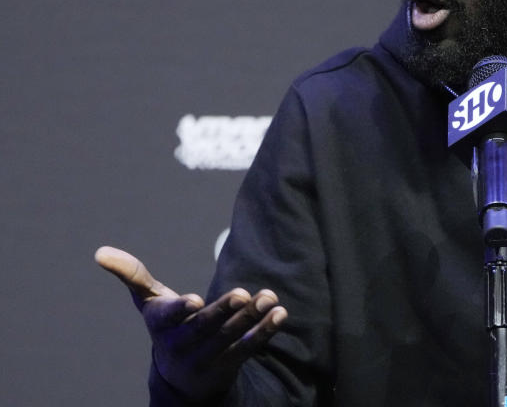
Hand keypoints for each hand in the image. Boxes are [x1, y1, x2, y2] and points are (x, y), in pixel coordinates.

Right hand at [94, 245, 287, 401]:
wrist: (181, 380)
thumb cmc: (168, 327)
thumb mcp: (150, 303)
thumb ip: (133, 276)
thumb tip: (100, 252)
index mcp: (162, 326)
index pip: (170, 318)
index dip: (181, 309)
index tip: (195, 300)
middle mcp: (183, 344)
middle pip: (205, 328)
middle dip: (223, 312)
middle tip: (241, 293)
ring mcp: (208, 356)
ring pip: (230, 338)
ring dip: (251, 317)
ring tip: (269, 297)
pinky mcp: (231, 363)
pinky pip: (249, 347)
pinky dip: (266, 331)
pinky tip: (280, 313)